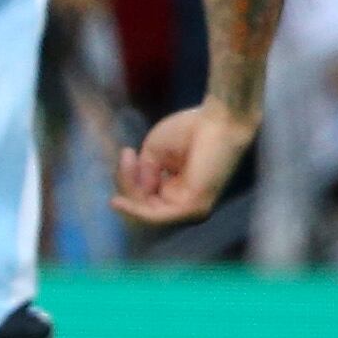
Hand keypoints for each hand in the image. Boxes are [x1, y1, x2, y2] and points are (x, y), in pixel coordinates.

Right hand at [111, 104, 256, 225]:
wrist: (219, 119)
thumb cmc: (191, 130)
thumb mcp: (154, 153)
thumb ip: (142, 175)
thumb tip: (138, 194)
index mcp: (179, 189)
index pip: (145, 197)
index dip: (129, 178)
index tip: (127, 151)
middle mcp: (186, 202)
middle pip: (144, 206)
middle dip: (128, 183)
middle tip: (128, 153)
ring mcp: (193, 207)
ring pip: (147, 212)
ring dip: (131, 190)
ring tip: (128, 162)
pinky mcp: (196, 207)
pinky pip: (158, 218)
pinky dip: (136, 211)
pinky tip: (118, 202)